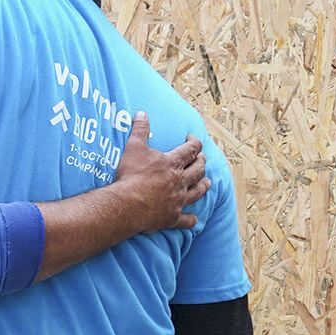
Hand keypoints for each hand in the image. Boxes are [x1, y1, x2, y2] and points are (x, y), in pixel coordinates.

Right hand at [111, 112, 207, 232]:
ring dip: (204, 186)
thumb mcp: (133, 148)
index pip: (191, 150)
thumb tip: (142, 113)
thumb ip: (140, 130)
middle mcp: (180, 181)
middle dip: (202, 163)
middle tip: (203, 159)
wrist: (127, 204)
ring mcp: (178, 200)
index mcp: (172, 163)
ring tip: (208, 183)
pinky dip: (191, 220)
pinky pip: (186, 220)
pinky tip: (195, 220)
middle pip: (198, 170)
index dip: (195, 142)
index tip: (193, 138)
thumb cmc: (131, 175)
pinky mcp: (172, 217)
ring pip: (197, 192)